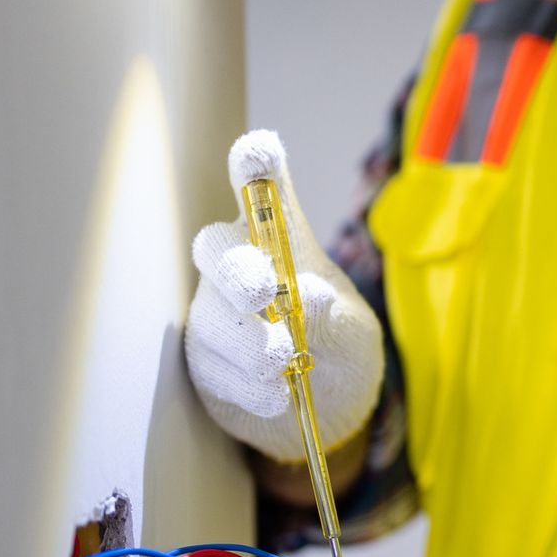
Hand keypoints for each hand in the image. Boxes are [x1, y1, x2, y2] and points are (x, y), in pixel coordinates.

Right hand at [183, 130, 384, 461]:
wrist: (327, 409)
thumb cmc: (341, 349)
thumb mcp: (354, 334)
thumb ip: (335, 318)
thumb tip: (309, 297)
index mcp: (283, 242)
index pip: (264, 193)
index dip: (256, 167)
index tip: (259, 148)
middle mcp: (239, 265)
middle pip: (216, 248)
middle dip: (236, 267)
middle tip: (263, 289)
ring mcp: (213, 311)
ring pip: (211, 315)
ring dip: (248, 340)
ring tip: (284, 360)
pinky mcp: (202, 360)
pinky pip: (210, 366)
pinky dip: (245, 383)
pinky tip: (276, 394)